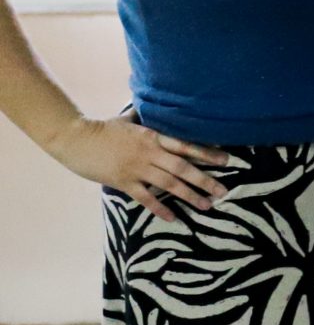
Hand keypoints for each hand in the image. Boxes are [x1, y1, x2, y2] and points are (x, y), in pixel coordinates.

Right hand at [44, 117, 235, 222]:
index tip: (227, 160)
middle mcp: (149, 153)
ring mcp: (137, 169)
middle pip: (183, 168)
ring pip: (169, 184)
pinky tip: (173, 218)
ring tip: (206, 205)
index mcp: (153, 137)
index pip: (186, 146)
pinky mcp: (123, 182)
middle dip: (206, 180)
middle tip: (223, 191)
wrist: (75, 139)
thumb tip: (151, 105)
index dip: (207, 153)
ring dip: (189, 196)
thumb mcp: (127, 119)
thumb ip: (142, 117)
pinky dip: (160, 208)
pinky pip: (146, 198)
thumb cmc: (101, 128)